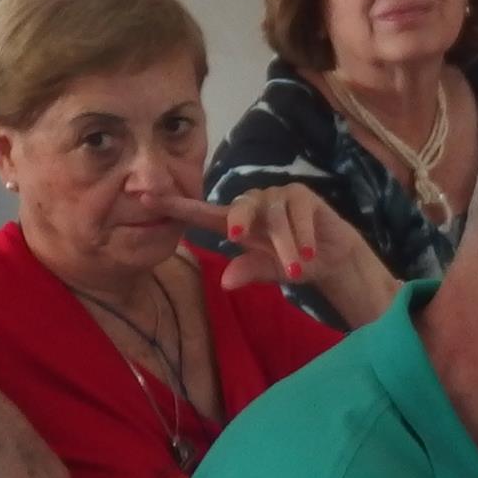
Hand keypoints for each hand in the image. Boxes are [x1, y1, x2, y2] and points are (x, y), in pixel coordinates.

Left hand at [162, 185, 358, 294]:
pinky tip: (309, 254)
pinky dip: (303, 236)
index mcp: (236, 222)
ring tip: (295, 270)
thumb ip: (248, 272)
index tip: (145, 198)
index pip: (201, 212)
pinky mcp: (303, 195)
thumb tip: (227, 282)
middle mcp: (253, 205)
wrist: (333, 256)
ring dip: (286, 247)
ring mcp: (278, 196)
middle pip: (238, 206)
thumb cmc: (293, 261)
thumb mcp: (269, 270)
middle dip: (238, 219)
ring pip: (275, 217)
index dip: (175, 205)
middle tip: (235, 236)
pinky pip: (298, 213)